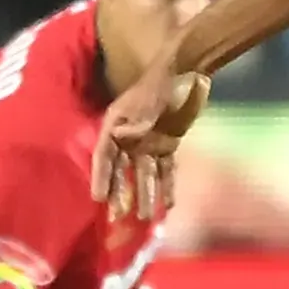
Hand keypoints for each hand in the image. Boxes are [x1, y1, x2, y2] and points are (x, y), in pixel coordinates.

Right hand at [93, 62, 208, 220]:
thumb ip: (138, 122)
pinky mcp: (167, 143)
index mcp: (116, 123)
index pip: (105, 155)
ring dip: (146, 194)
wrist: (190, 69)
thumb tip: (122, 137)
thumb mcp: (150, 101)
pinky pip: (166, 168)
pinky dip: (167, 185)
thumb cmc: (164, 84)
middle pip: (122, 169)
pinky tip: (168, 204)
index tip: (99, 198)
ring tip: (146, 218)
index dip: (101, 177)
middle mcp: (129, 136)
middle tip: (118, 218)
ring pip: (145, 173)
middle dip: (120, 193)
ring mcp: (148, 141)